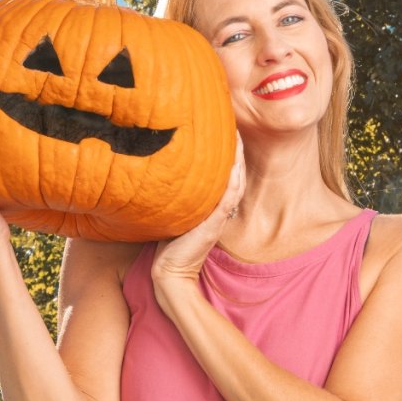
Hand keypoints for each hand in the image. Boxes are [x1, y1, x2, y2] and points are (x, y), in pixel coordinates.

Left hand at [150, 137, 244, 312]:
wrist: (168, 272)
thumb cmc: (169, 246)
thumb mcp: (175, 215)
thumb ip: (177, 198)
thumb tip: (163, 176)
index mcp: (213, 209)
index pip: (226, 178)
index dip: (230, 157)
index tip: (227, 134)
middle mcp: (219, 211)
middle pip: (235, 176)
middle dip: (237, 153)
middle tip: (236, 129)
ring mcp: (218, 218)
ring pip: (235, 184)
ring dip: (238, 162)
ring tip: (238, 140)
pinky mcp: (212, 226)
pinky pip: (227, 200)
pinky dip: (232, 182)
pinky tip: (234, 166)